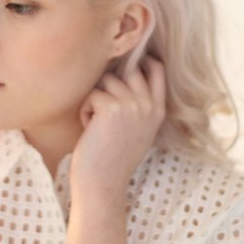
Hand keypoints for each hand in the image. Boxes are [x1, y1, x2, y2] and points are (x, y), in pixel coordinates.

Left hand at [69, 55, 165, 210]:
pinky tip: (89, 129)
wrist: (103, 182)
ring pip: (106, 80)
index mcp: (158, 110)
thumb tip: (125, 74)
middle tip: (103, 101)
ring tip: (96, 122)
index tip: (130, 63)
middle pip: (130, 68)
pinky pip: (92, 94)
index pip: (158, 70)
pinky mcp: (110, 107)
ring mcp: (131, 105)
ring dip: (96, 98)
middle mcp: (148, 105)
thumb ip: (139, 105)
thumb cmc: (114, 157)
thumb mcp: (138, 130)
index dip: (143, 61)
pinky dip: (85, 110)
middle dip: (112, 80)